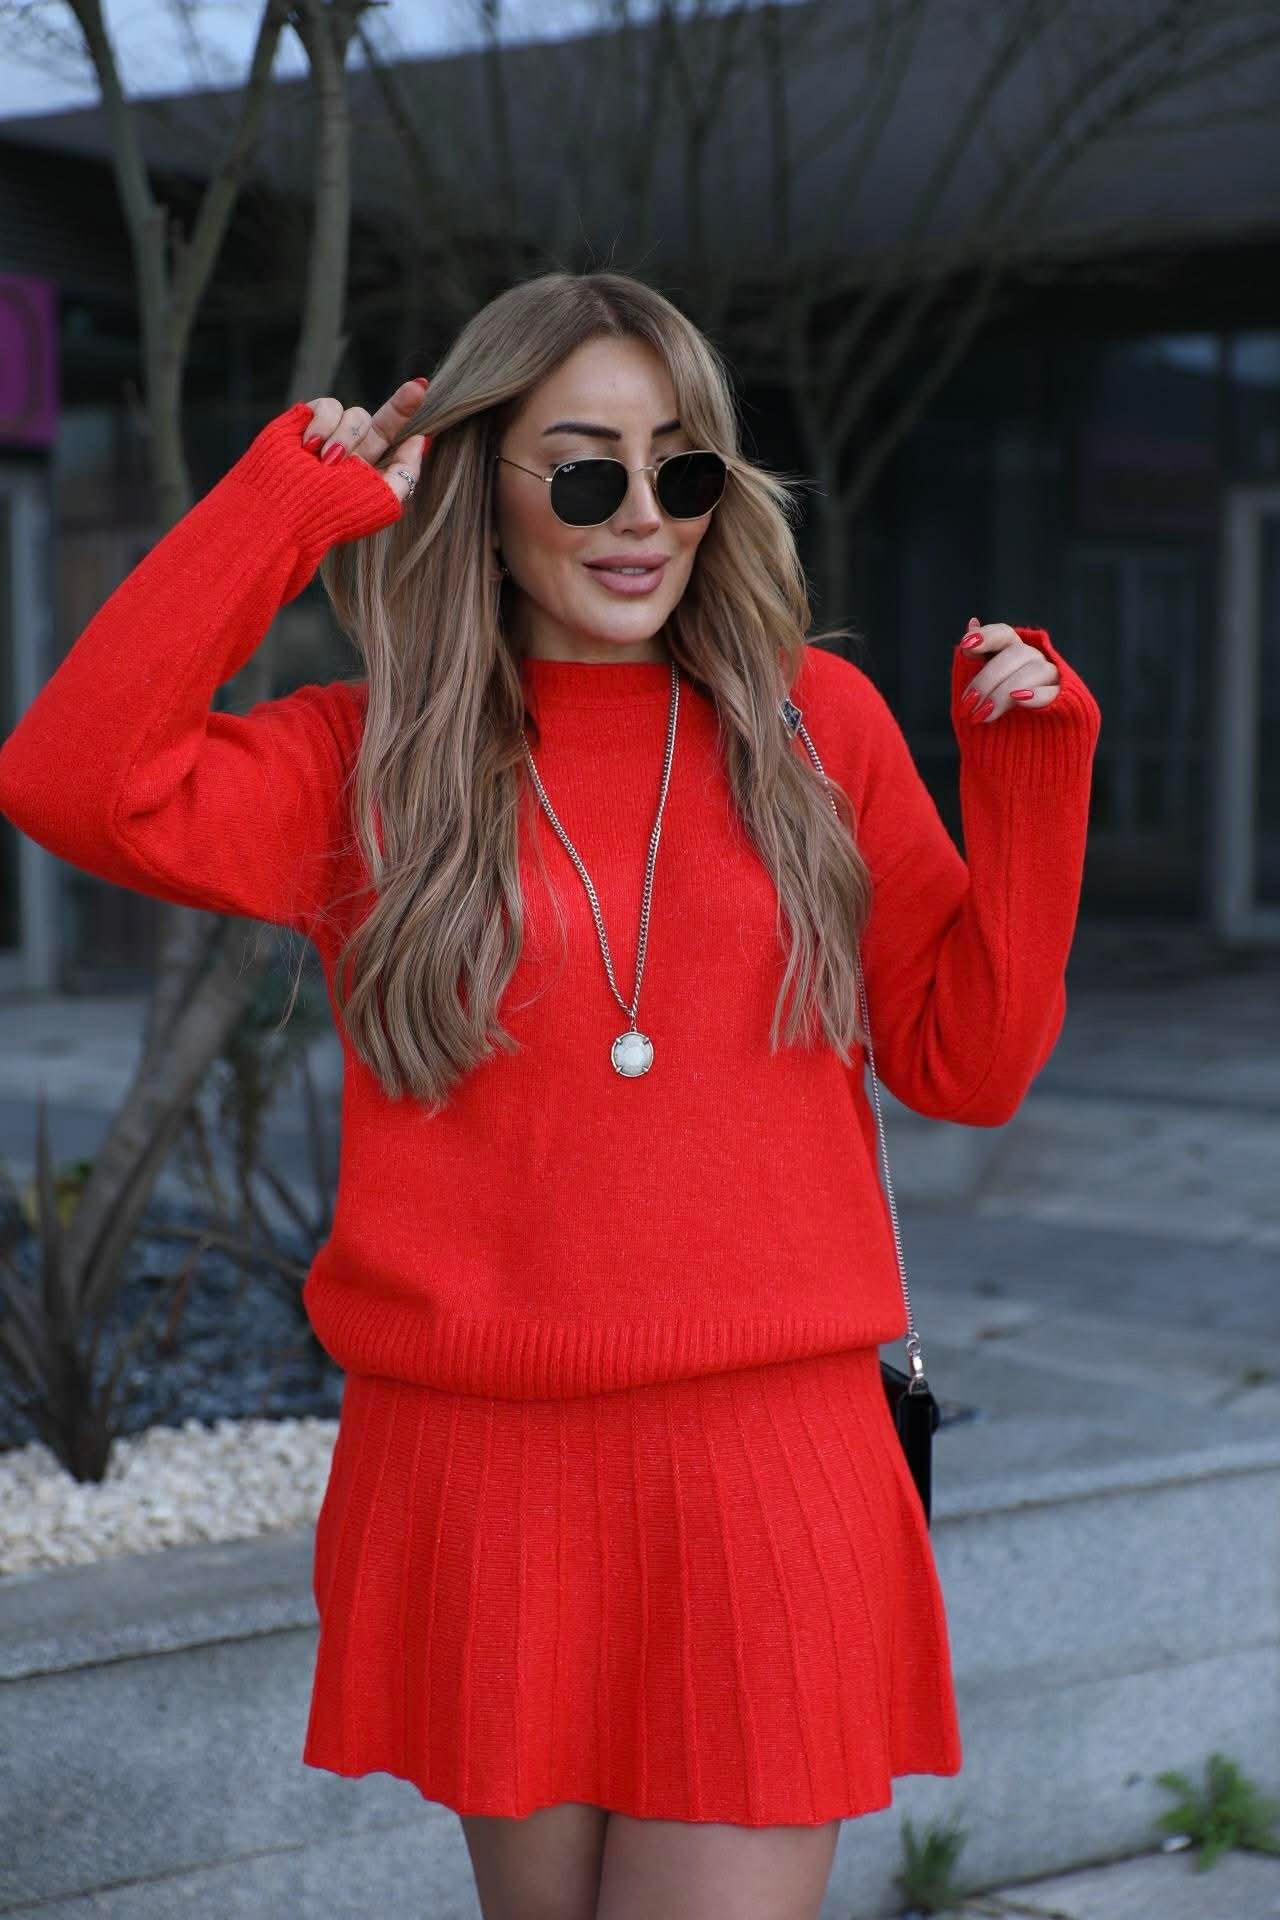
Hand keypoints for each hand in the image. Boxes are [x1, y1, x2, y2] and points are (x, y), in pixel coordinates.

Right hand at [300, 377, 432, 506]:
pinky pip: (330, 406)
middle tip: (418, 389)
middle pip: (383, 420)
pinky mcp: (305, 419)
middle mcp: (351, 451)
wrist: (286, 507)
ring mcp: (328, 434)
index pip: (393, 442)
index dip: (409, 419)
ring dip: (346, 438)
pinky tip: (309, 447)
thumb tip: (420, 441)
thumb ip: (404, 473)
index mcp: (367, 471)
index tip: (423, 389)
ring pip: (358, 415)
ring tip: (327, 462)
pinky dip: (323, 425)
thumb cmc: (333, 512)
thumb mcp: (381, 501)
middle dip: (402, 404)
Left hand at [956, 617, 1060, 721]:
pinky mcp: (1063, 699)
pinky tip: (1019, 699)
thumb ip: (974, 660)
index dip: (986, 636)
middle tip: (968, 703)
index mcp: (1011, 652)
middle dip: (988, 677)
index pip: (1003, 634)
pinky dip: (1036, 694)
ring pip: (1035, 669)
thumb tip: (972, 623)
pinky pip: (1053, 691)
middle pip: (1016, 653)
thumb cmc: (996, 712)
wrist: (1022, 743)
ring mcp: (1051, 677)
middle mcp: (1033, 659)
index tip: (966, 644)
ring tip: (985, 713)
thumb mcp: (980, 688)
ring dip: (1005, 691)